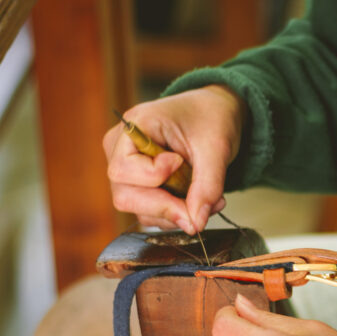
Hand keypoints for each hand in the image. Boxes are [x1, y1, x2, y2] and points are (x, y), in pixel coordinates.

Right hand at [103, 85, 244, 232]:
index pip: (123, 170)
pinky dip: (176, 213)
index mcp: (133, 126)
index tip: (181, 163)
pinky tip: (197, 200)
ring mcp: (126, 168)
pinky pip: (150, 211)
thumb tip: (196, 223)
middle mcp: (120, 148)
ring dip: (177, 213)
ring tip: (209, 199)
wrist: (214, 111)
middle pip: (125, 196)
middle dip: (167, 207)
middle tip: (203, 206)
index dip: (155, 177)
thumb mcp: (216, 148)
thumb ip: (207, 186)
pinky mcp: (138, 184)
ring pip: (139, 209)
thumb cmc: (210, 117)